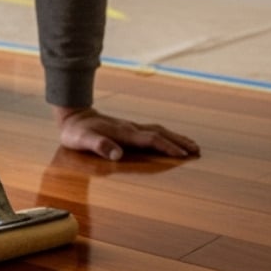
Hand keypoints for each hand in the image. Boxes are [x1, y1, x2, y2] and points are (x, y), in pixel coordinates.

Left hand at [54, 106, 198, 160]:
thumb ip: (99, 146)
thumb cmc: (76, 132)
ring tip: (192, 145)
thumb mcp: (82, 141)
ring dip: (176, 138)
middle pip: (161, 133)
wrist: (73, 116)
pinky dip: (166, 136)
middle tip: (197, 150)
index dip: (167, 147)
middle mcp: (131, 128)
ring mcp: (131, 127)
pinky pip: (153, 131)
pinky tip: (171, 140)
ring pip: (159, 131)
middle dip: (179, 142)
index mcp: (124, 133)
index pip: (151, 140)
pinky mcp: (129, 128)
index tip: (182, 155)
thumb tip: (118, 155)